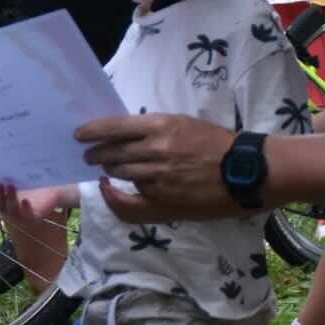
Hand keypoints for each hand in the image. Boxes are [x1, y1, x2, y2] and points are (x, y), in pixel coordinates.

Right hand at [0, 179, 70, 221]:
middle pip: (1, 204)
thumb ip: (8, 177)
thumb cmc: (35, 185)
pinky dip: (25, 209)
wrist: (57, 191)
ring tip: (10, 186)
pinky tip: (24, 201)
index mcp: (6, 200)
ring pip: (12, 209)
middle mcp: (12, 208)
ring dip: (10, 199)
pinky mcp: (35, 216)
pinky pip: (28, 215)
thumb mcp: (21, 181)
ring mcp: (23, 213)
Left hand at [75, 111, 236, 220]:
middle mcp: (155, 150)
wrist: (244, 171)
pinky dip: (117, 193)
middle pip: (112, 152)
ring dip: (108, 171)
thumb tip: (126, 135)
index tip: (79, 134)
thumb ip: (155, 129)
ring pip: (119, 174)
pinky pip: (130, 198)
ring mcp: (158, 177)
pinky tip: (110, 189)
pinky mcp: (163, 200)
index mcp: (161, 125)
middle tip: (88, 154)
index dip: (93, 130)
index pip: (114, 127)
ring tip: (104, 169)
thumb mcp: (185, 124)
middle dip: (96, 153)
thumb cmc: (218, 143)